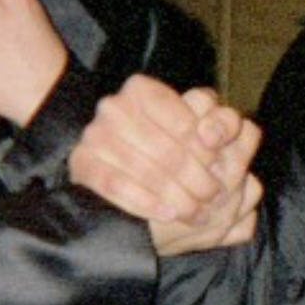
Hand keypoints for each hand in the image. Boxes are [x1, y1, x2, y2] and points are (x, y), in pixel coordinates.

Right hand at [69, 74, 262, 255]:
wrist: (115, 198)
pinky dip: (145, 201)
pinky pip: (116, 183)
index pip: (187, 115)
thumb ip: (223, 126)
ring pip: (146, 167)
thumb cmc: (169, 157)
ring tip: (195, 213)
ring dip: (178, 195)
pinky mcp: (81, 162)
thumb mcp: (200, 137)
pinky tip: (167, 213)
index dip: (211, 143)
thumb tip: (224, 133)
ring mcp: (94, 134)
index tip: (222, 164)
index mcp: (144, 91)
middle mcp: (116, 106)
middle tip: (214, 198)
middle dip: (198, 178)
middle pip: (170, 147)